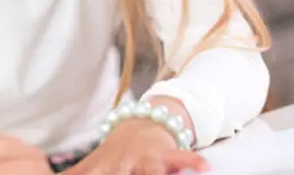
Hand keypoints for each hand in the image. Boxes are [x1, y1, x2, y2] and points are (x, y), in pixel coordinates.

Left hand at [65, 119, 208, 174]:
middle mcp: (122, 165)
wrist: (142, 124)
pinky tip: (203, 167)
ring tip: (159, 174)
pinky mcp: (167, 154)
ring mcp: (146, 159)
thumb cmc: (114, 155)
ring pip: (151, 170)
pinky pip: (181, 158)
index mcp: (101, 170)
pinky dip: (192, 161)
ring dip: (156, 174)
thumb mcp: (89, 167)